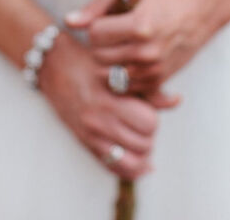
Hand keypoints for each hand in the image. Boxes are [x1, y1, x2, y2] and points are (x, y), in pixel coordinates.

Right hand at [40, 32, 173, 178]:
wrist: (52, 65)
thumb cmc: (88, 60)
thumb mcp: (117, 68)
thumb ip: (147, 87)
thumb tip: (177, 100)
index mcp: (109, 99)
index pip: (148, 123)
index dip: (153, 117)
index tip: (147, 107)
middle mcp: (98, 121)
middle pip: (143, 144)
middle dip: (149, 134)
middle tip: (144, 121)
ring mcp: (90, 135)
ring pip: (131, 163)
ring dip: (142, 152)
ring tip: (141, 138)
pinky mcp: (84, 142)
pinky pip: (111, 167)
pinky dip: (129, 169)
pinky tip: (141, 163)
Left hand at [65, 0, 222, 95]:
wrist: (196, 14)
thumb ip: (95, 7)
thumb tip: (69, 22)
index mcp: (139, 26)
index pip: (94, 34)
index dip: (96, 26)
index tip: (107, 21)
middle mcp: (146, 51)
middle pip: (98, 56)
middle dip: (99, 45)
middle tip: (111, 34)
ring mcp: (152, 69)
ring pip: (107, 75)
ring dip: (107, 62)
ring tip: (118, 46)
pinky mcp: (157, 82)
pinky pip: (123, 87)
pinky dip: (120, 75)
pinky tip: (128, 59)